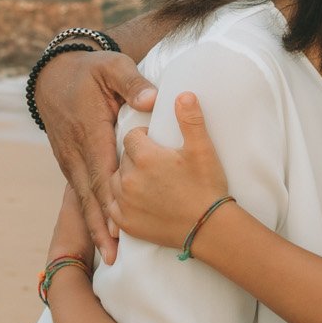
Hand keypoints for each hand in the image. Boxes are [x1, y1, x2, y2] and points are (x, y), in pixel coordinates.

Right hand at [37, 47, 157, 263]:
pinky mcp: (69, 162)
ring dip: (94, 226)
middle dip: (101, 227)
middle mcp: (76, 152)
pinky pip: (80, 191)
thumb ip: (132, 83)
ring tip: (107, 255)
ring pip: (83, 198)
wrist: (53, 74)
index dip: (111, 202)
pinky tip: (100, 233)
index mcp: (90, 133)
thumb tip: (151, 100)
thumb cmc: (89, 71)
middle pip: (90, 196)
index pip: (102, 173)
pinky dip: (90, 213)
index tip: (120, 227)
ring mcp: (69, 159)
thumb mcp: (112, 68)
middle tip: (113, 257)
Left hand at [105, 91, 230, 249]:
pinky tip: (137, 200)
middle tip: (155, 165)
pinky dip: (121, 202)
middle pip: (123, 158)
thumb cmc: (206, 187)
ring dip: (126, 178)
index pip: (131, 137)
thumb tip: (184, 94)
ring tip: (146, 182)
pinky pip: (113, 206)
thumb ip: (190, 119)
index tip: (157, 146)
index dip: (144, 139)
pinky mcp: (125, 222)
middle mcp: (128, 178)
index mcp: (144, 157)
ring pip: (115, 180)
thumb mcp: (202, 149)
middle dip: (135, 158)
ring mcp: (124, 202)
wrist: (209, 228)